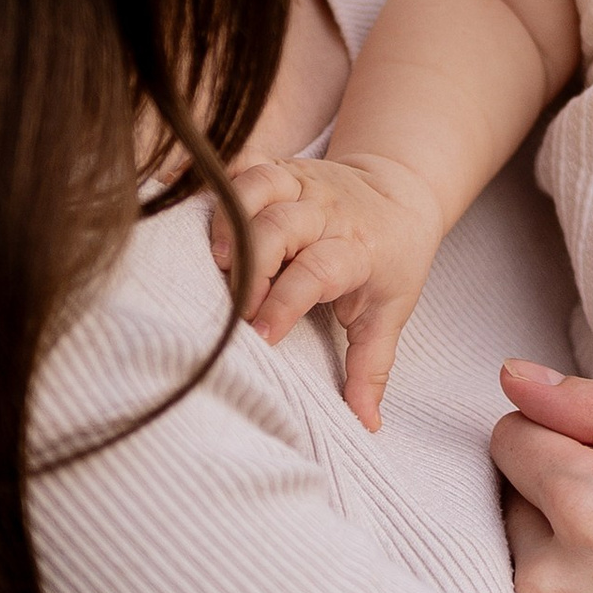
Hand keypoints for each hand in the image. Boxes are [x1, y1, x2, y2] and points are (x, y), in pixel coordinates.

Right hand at [211, 149, 444, 433]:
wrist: (401, 192)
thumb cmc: (391, 262)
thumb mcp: (390, 313)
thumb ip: (371, 368)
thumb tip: (367, 427)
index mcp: (357, 249)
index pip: (318, 271)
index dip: (285, 300)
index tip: (260, 335)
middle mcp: (327, 212)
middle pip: (281, 226)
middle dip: (252, 263)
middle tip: (233, 303)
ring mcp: (302, 184)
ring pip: (258, 186)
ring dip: (231, 218)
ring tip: (216, 258)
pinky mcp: (279, 169)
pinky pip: (243, 165)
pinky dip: (217, 180)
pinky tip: (191, 201)